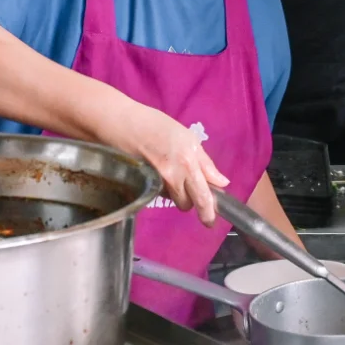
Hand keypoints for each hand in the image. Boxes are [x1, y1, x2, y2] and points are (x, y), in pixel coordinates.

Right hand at [117, 105, 229, 225]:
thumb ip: (206, 163)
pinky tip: (156, 171)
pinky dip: (161, 188)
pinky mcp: (143, 185)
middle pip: (186, 204)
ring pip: (172, 200)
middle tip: (187, 187)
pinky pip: (158, 194)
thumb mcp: (188, 137)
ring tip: (168, 172)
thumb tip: (222, 183)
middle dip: (190, 201)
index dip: (208, 212)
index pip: (203, 196)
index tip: (210, 221)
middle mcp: (173, 176)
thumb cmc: (157, 125)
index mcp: (188, 162)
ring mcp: (156, 182)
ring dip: (175, 194)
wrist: (122, 123)